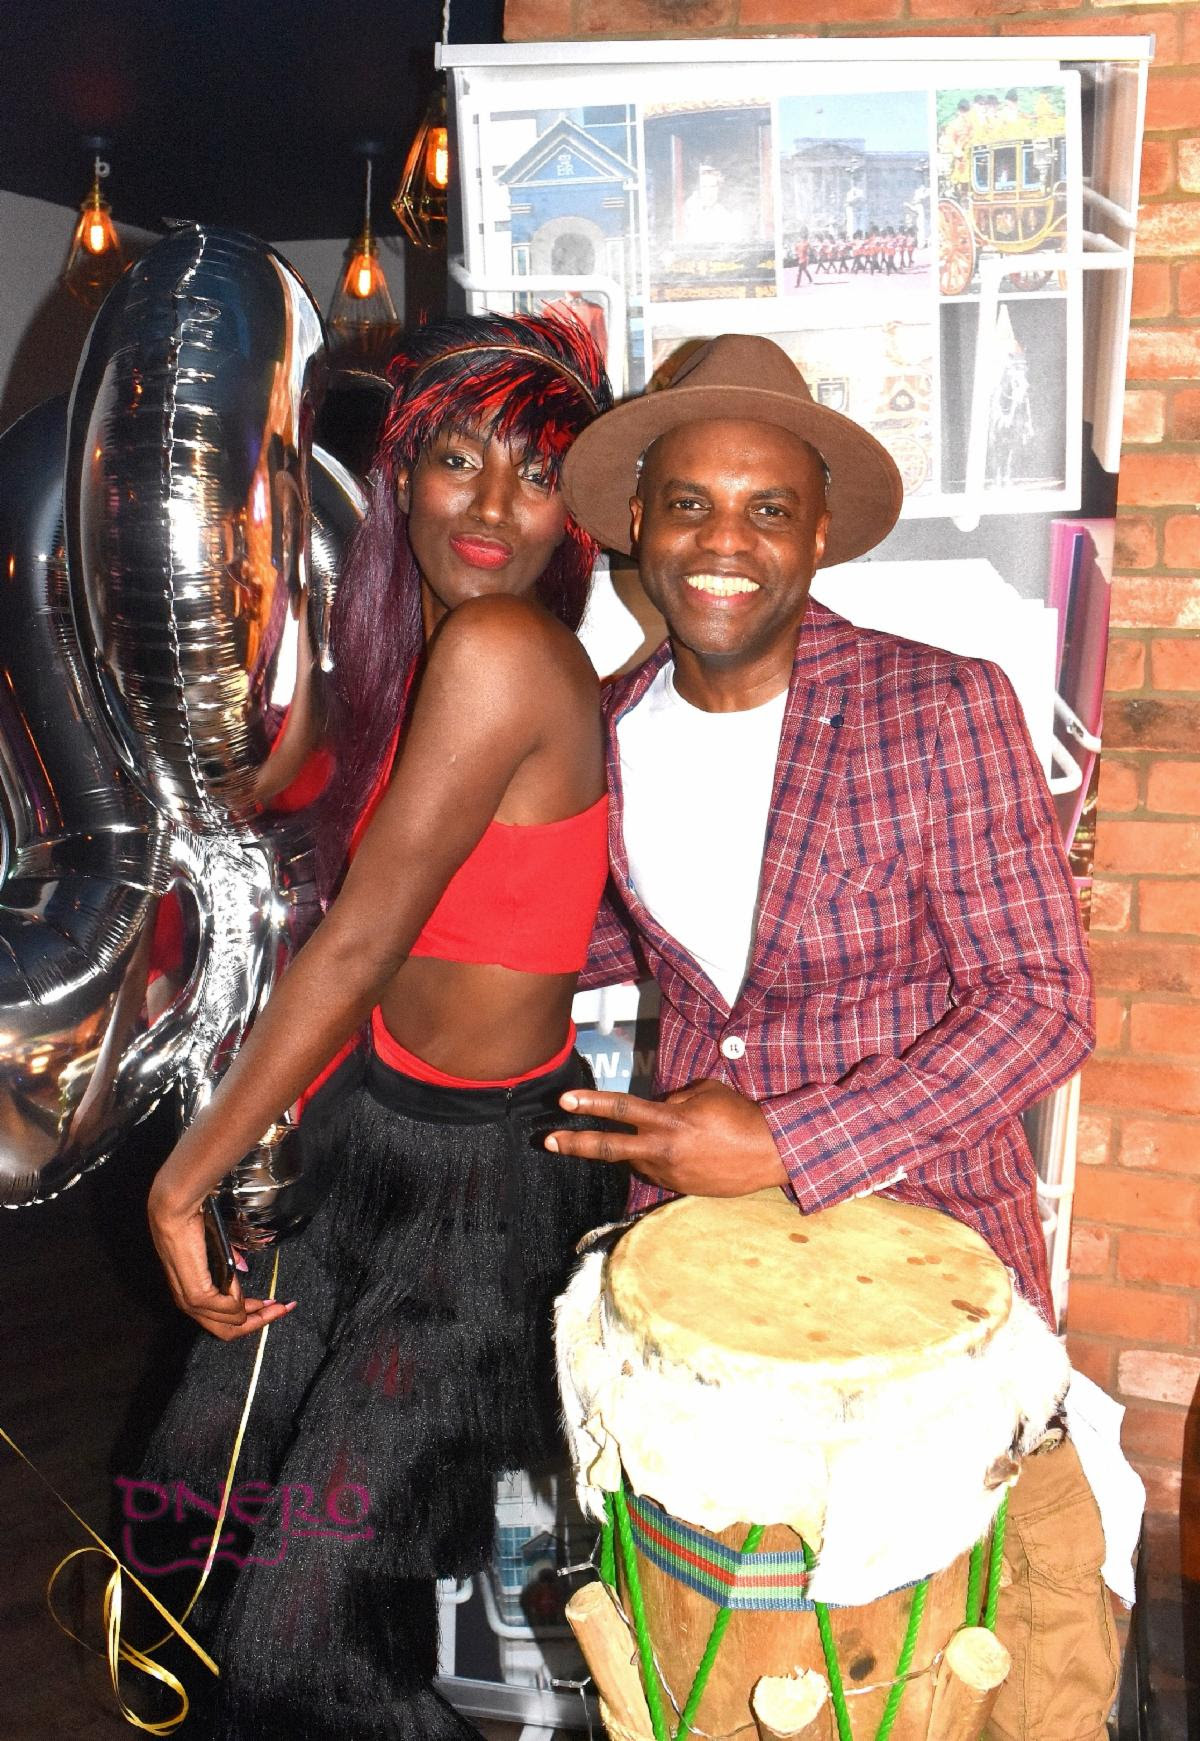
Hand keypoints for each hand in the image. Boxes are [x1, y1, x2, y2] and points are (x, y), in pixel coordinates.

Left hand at [147, 1181, 295, 1340]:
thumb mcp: (214, 1248)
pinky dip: (241, 1299)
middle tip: (280, 1310)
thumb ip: (228, 1262)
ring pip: (230, 1325)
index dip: (249, 1319)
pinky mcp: (197, 1294)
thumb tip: (242, 1268)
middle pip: (227, 1332)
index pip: (221, 1322)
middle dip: (258, 1323)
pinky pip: (228, 1307)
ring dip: (256, 1314)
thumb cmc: (190, 1225)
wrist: (176, 1212)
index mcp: (190, 1294)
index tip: (271, 1307)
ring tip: (274, 1302)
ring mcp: (191, 1301)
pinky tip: (243, 1286)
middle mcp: (188, 1304)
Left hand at [545, 1078, 786, 1197]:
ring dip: (633, 1148)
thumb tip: (655, 1105)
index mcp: (669, 1121)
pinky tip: (676, 1152)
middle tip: (548, 1141)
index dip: (590, 1104)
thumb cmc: (739, 1115)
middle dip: (575, 1144)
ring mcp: (669, 1173)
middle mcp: (663, 1150)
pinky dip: (654, 1159)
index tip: (564, 1102)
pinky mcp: (679, 1188)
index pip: (621, 1110)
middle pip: (609, 1148)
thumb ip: (673, 1097)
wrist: (770, 1154)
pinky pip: (655, 1170)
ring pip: (633, 1159)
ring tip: (665, 1137)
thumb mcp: (705, 1091)